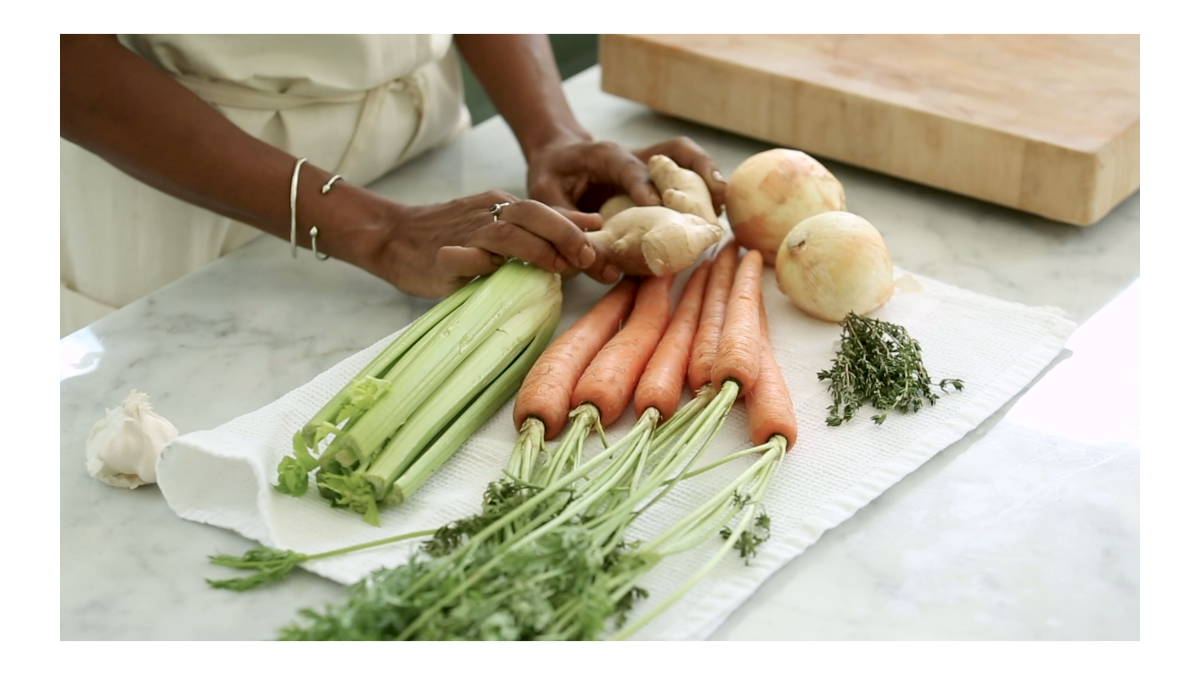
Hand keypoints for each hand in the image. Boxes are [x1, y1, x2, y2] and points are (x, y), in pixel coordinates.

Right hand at [366, 191, 606, 297]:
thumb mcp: (500, 224)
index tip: (607, 253)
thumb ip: (543, 226)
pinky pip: (466, 257)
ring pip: (507, 233)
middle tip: (590, 259)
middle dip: (567, 235)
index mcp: (504, 206)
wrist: (394, 236)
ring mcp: (465, 233)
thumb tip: (592, 224)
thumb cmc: (452, 235)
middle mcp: (488, 214)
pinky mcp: (443, 255)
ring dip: (538, 250)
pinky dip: (485, 263)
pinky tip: (503, 273)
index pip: (549, 213)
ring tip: (561, 268)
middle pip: (534, 215)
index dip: (580, 231)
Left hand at [526, 135, 728, 215]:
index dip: (643, 186)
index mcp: (602, 156)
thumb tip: (590, 252)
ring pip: (685, 155)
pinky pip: (686, 169)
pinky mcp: (656, 174)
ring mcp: (648, 162)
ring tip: (723, 202)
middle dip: (693, 172)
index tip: (659, 206)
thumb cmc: (552, 175)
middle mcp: (632, 154)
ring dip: (708, 173)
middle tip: (712, 199)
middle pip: (670, 151)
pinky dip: (705, 183)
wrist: (559, 154)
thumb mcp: (543, 195)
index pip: (628, 168)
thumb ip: (564, 220)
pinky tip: (718, 207)